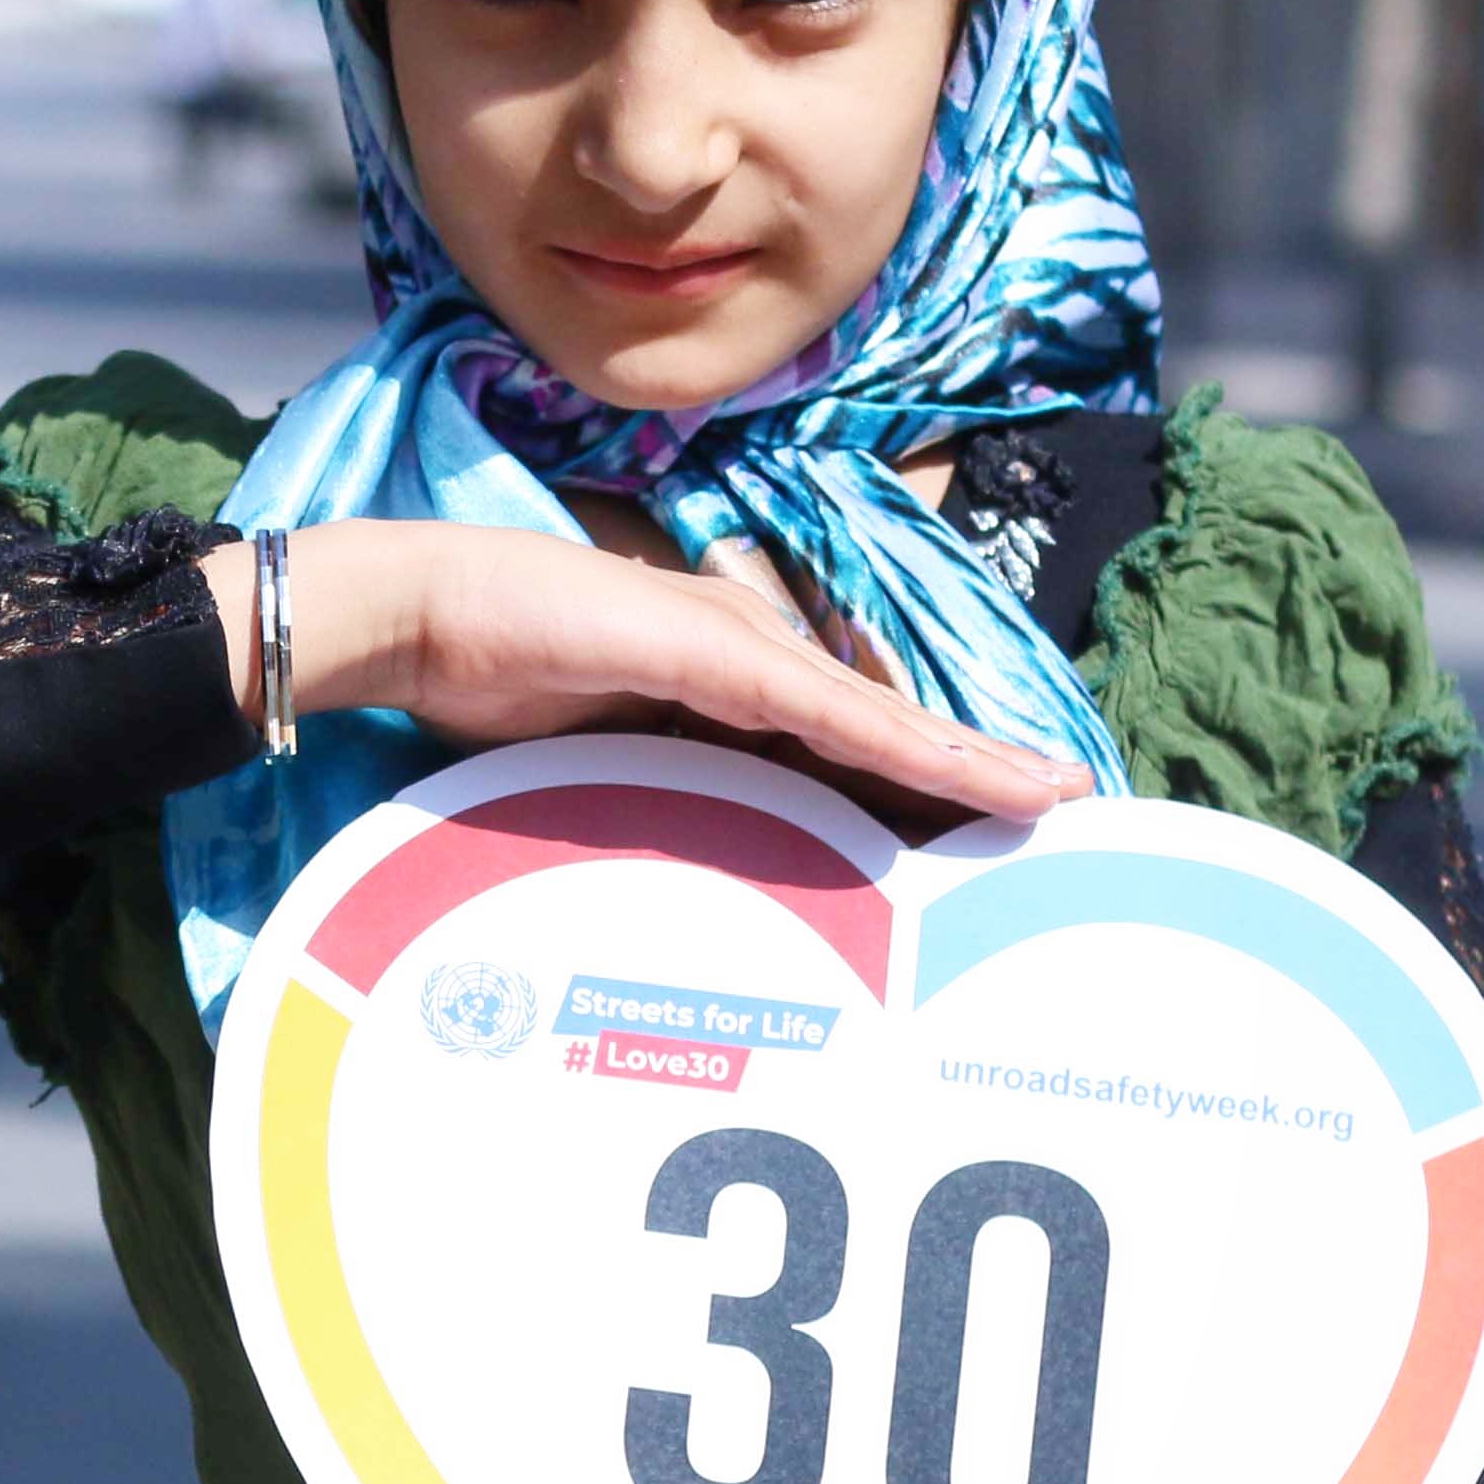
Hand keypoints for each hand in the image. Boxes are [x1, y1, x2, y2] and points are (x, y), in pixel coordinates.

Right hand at [226, 519, 1081, 820]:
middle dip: (972, 773)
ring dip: (970, 762)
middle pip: (881, 732)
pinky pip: (838, 716)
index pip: (841, 745)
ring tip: (1052, 795)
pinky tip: (975, 774)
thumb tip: (693, 865)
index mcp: (723, 692)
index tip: (989, 825)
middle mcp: (751, 662)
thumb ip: (654, 798)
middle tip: (1062, 811)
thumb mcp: (594, 764)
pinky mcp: (722, 656)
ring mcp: (741, 652)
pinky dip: (912, 747)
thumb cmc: (489, 684)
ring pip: (880, 722)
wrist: (421, 617)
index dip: (921, 781)